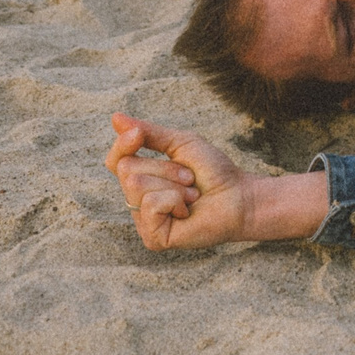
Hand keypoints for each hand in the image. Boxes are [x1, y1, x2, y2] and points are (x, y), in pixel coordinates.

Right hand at [107, 111, 296, 250]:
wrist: (240, 196)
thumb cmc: (213, 171)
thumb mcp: (181, 143)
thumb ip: (149, 133)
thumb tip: (115, 117)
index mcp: (142, 179)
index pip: (115, 160)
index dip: (122, 145)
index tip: (138, 134)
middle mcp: (138, 201)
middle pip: (128, 170)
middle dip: (165, 168)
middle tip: (189, 179)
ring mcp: (144, 221)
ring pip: (137, 186)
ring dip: (174, 185)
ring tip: (191, 195)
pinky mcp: (153, 238)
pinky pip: (150, 206)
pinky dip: (174, 201)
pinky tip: (187, 211)